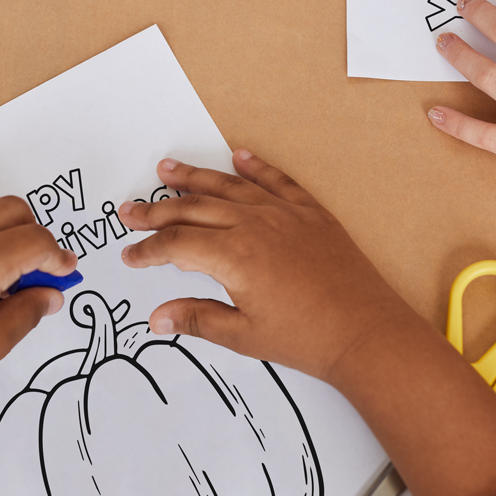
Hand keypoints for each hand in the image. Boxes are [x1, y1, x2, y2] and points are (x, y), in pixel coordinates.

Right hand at [117, 152, 412, 382]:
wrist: (366, 331)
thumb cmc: (308, 338)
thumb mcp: (244, 335)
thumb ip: (197, 318)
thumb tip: (157, 318)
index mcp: (234, 256)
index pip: (177, 245)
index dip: (148, 250)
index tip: (130, 256)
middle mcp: (255, 225)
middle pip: (195, 209)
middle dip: (157, 210)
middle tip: (130, 209)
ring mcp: (284, 214)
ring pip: (230, 187)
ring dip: (196, 177)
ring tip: (167, 169)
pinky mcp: (311, 213)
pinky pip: (277, 180)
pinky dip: (255, 167)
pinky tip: (238, 156)